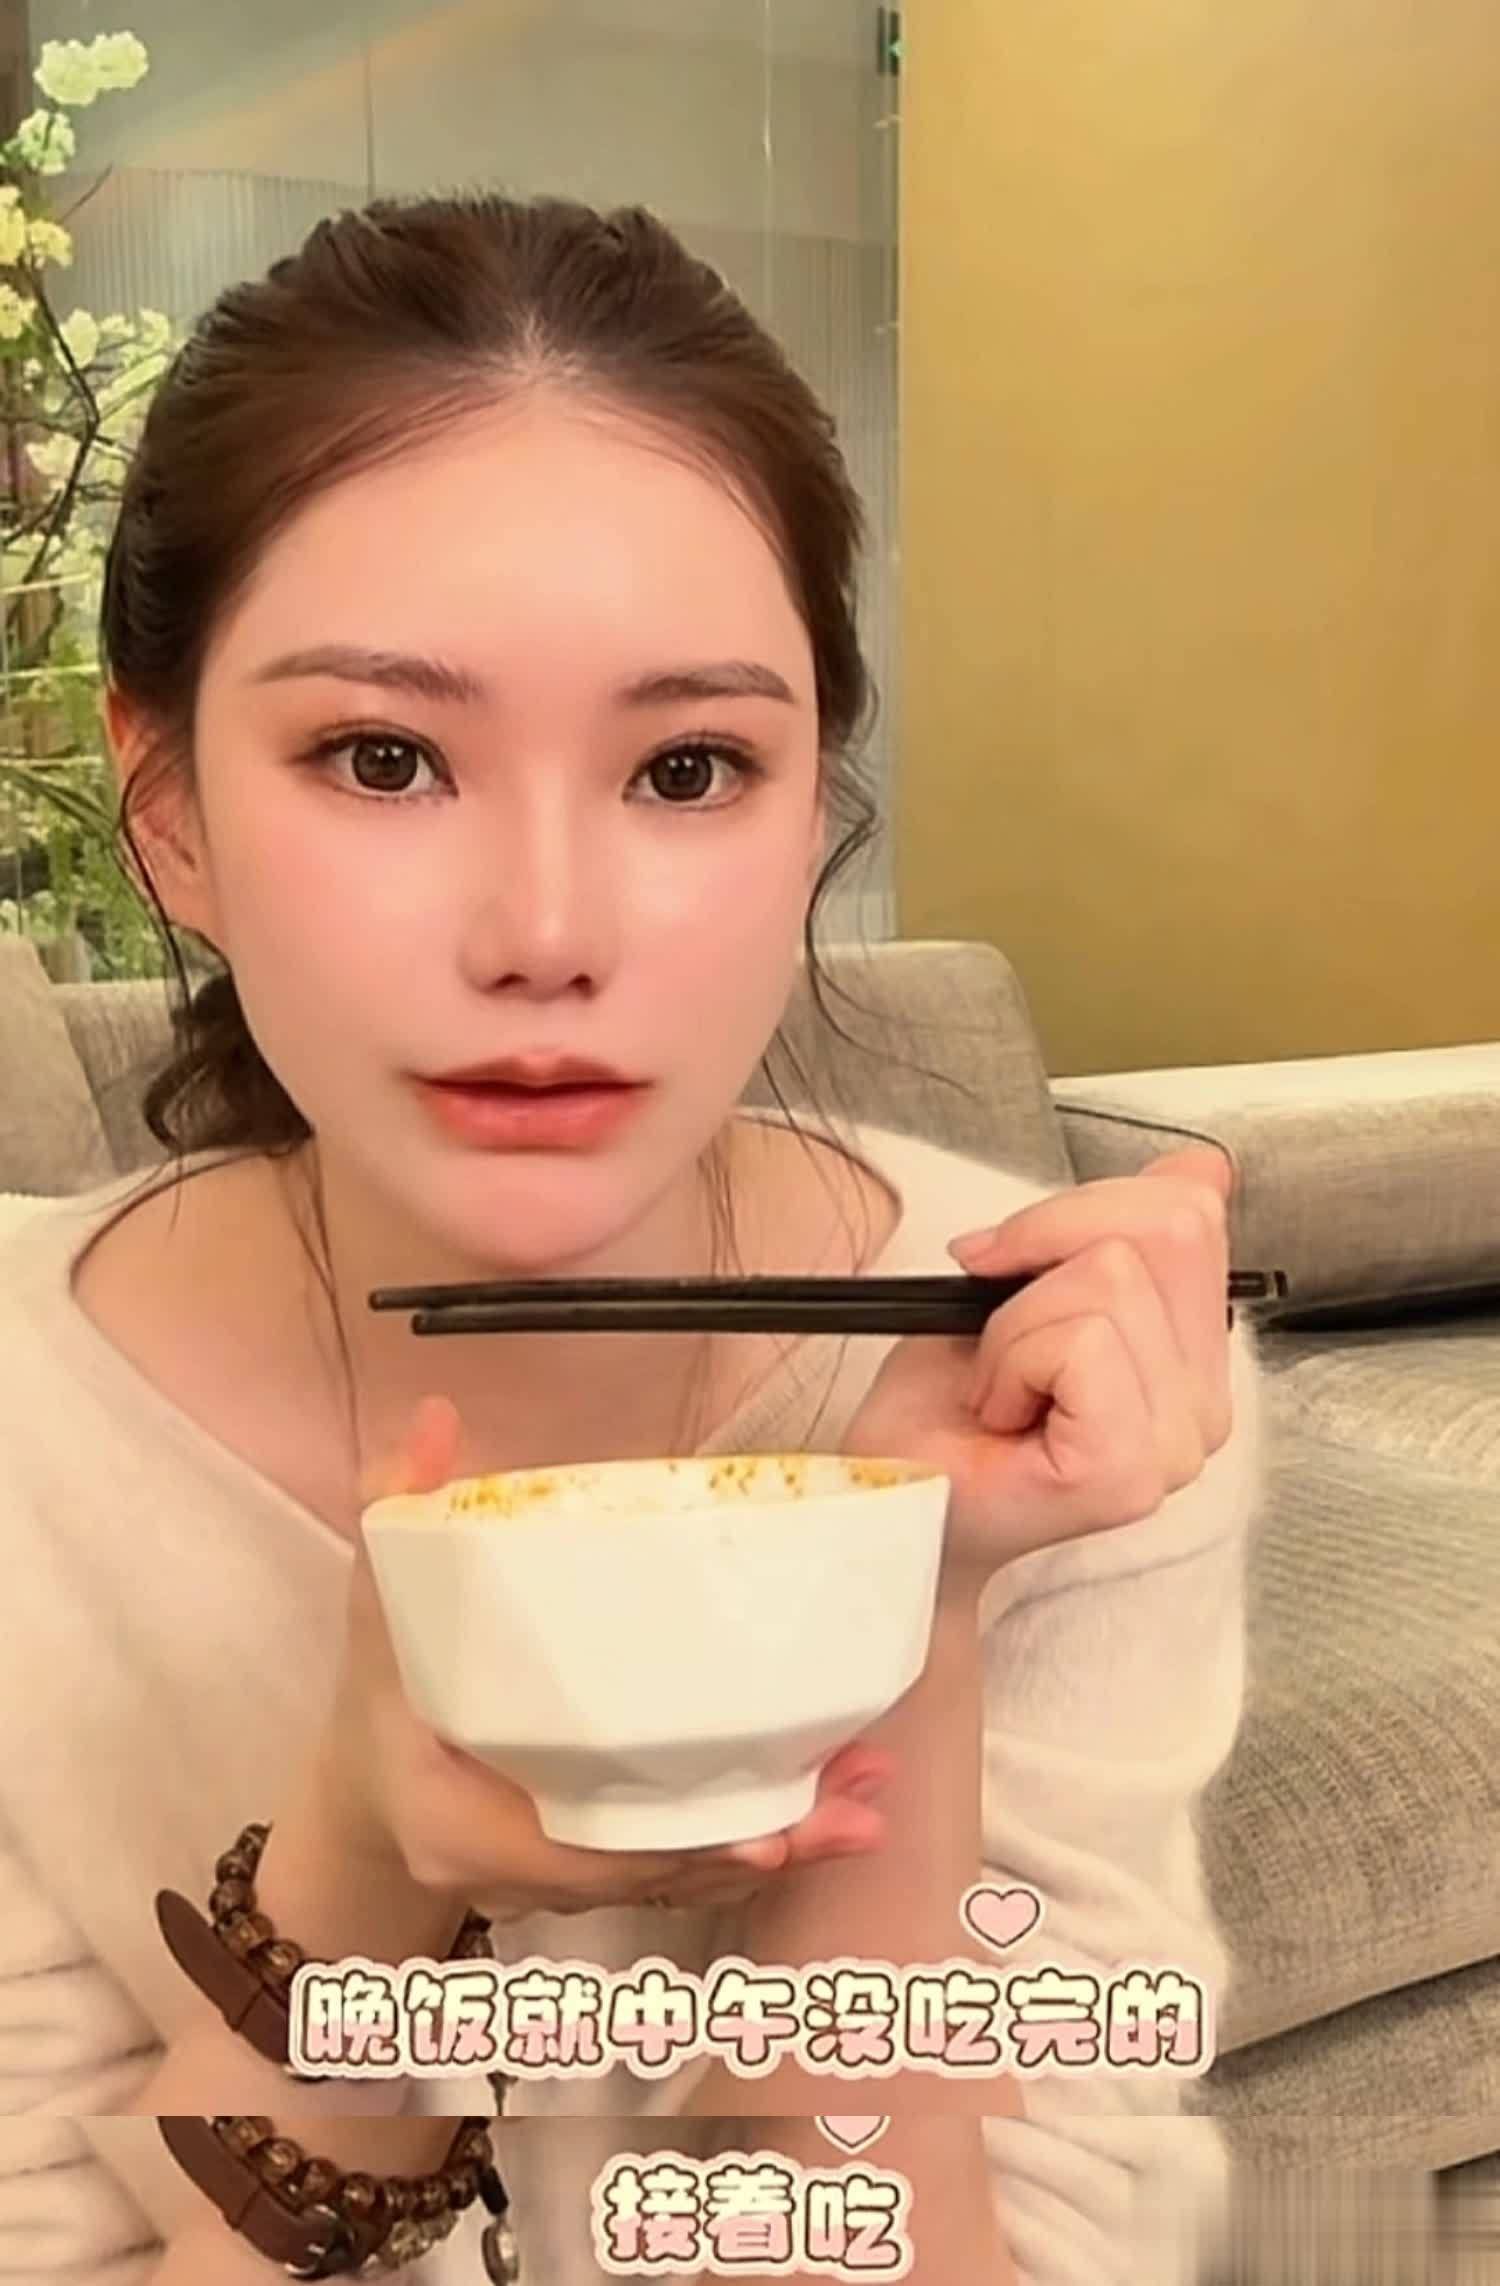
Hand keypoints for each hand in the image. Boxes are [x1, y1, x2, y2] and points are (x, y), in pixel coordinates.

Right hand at [313, 1398, 894, 1922]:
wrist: (360, 1797)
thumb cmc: (376, 1695)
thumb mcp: (378, 1605)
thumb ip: (399, 1517)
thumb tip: (433, 1420)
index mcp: (466, 1826)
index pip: (582, 1855)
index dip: (674, 1851)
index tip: (764, 1833)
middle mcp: (527, 1875)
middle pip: (663, 1874)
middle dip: (768, 1845)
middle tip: (860, 1806)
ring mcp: (570, 1882)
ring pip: (688, 1878)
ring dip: (784, 1843)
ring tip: (871, 1804)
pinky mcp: (603, 1867)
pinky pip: (686, 1869)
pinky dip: (757, 1842)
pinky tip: (834, 1810)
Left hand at [842, 1144, 1236, 1590]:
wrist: (892, 1501)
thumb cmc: (944, 1410)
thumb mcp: (1026, 1283)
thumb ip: (1117, 1227)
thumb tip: (1201, 1166)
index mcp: (1191, 1358)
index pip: (1191, 1214)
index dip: (1081, 1210)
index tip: (1009, 1260)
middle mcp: (1202, 1407)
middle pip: (1162, 1231)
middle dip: (1048, 1249)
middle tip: (998, 1335)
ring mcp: (1175, 1447)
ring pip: (1110, 1281)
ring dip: (1015, 1323)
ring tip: (998, 1388)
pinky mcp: (1128, 1471)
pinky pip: (1082, 1340)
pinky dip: (1012, 1359)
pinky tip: (999, 1414)